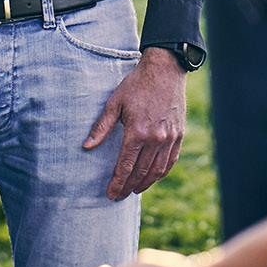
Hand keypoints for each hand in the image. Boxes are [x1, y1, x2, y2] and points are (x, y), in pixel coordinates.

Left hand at [83, 46, 186, 199]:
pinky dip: (161, 173)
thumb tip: (86, 147)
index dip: (117, 183)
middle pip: (140, 172)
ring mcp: (169, 138)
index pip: (125, 167)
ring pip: (157, 170)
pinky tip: (153, 177)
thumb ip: (101, 127)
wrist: (165, 70)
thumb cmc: (136, 85)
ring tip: (134, 190)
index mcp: (137, 132)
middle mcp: (155, 139)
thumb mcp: (115, 103)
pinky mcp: (179, 134)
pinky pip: (170, 161)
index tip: (110, 194)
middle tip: (119, 196)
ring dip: (145, 183)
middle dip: (128, 187)